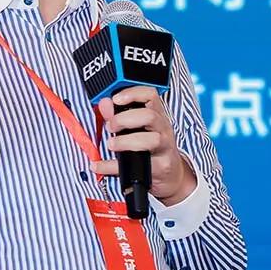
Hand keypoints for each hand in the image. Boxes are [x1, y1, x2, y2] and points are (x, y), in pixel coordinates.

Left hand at [92, 87, 196, 204]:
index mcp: (157, 116)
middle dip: (125, 119)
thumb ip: (118, 115)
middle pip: (150, 116)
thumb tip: (104, 103)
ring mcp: (165, 149)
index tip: (116, 99)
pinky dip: (114, 167)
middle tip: (110, 126)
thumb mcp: (138, 129)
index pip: (151, 96)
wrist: (171, 176)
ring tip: (111, 145)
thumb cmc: (152, 149)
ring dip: (125, 141)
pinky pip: (137, 168)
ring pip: (152, 140)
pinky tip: (100, 165)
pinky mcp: (160, 168)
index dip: (133, 93)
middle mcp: (163, 129)